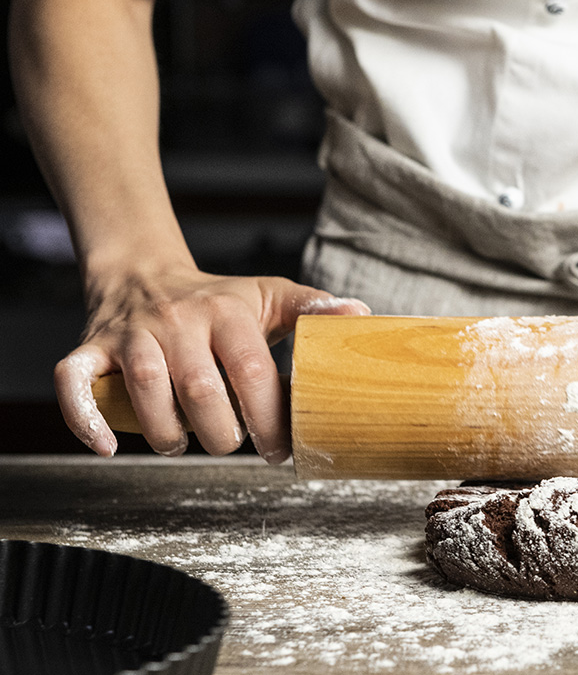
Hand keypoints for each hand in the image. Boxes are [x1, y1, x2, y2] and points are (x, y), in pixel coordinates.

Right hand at [54, 265, 369, 461]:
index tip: (280, 449)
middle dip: (221, 433)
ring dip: (167, 434)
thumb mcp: (268, 295)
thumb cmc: (216, 298)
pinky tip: (108, 446)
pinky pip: (74, 383)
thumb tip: (361, 316)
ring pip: (145, 391)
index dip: (269, 417)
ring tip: (185, 444)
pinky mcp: (90, 348)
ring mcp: (130, 336)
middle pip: (200, 390)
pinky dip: (85, 419)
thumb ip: (312, 308)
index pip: (252, 370)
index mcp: (226, 312)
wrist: (141, 271)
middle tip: (232, 444)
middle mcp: (177, 322)